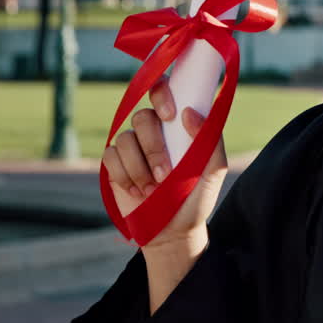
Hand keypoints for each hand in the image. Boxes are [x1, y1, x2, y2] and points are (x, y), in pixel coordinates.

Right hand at [101, 76, 228, 248]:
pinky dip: (123, 175)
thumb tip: (189, 112)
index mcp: (178, 126)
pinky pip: (110, 155)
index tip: (171, 115)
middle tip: (165, 174)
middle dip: (153, 146)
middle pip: (142, 117)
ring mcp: (132, 146)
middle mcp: (154, 131)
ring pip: (124, 138)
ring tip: (153, 190)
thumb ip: (209, 140)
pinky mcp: (114, 163)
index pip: (165, 91)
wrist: (172, 231)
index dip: (162, 94)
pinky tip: (136, 191)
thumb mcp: (213, 172)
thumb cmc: (196, 198)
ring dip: (139, 167)